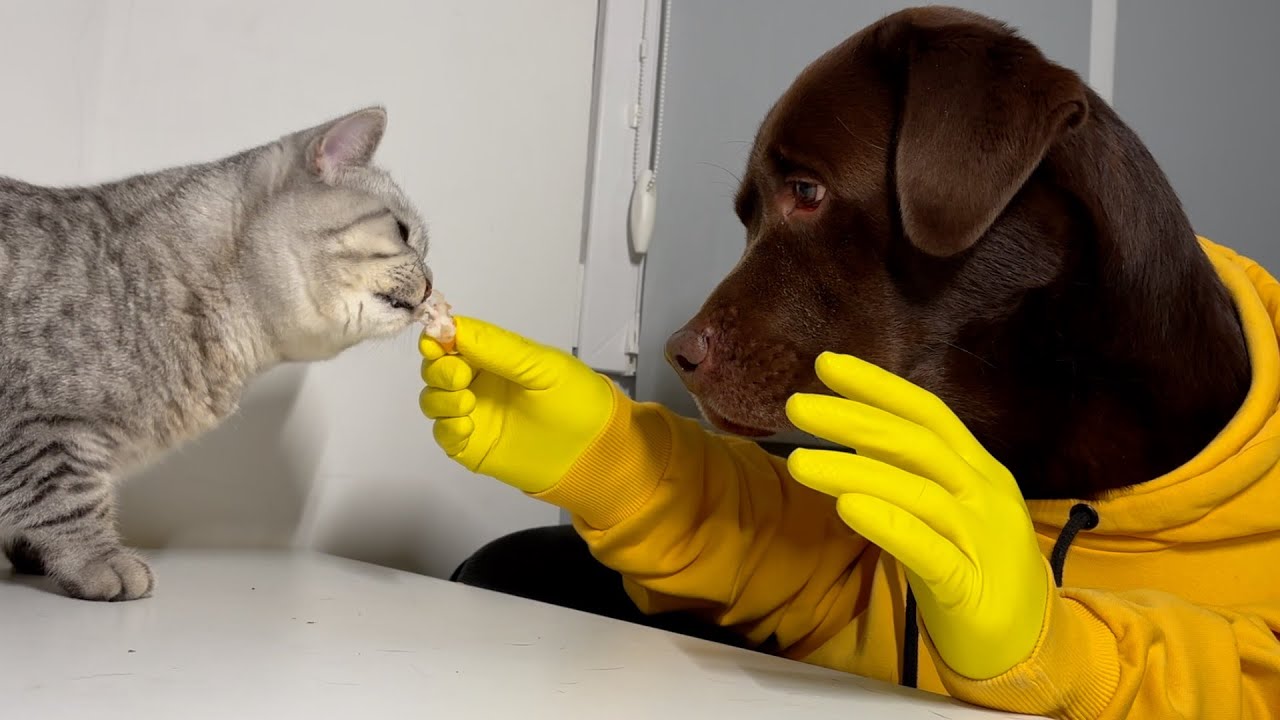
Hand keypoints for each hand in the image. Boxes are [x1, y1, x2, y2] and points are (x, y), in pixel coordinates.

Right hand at [418, 317, 615, 493]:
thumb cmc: (576, 400)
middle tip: (460, 376)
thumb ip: (497, 347)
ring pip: (433, 401)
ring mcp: (474, 415)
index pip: (452, 341)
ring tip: (468, 402)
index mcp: (494, 357)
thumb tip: (453, 325)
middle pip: (436, 370)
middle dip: (439, 370)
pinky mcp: (472, 447)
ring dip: (440, 398)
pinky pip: (443, 435)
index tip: (436, 342)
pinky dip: (447, 429)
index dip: (438, 338)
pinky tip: (466, 428)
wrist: (594, 451)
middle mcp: (478, 383)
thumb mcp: (541, 365)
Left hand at [784, 352, 1049, 679]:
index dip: (878, 385)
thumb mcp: (943, 511)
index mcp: (978, 469)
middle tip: (795, 405)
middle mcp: (985, 494)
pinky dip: (887, 525)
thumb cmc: (974, 569)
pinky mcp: (970, 586)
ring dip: (853, 473)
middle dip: (854, 418)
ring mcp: (982, 539)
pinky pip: (926, 549)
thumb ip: (907, 472)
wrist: (1029, 646)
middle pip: (917, 443)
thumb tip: (853, 433)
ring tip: (799, 463)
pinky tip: (847, 508)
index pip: (928, 413)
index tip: (825, 364)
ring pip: (916, 493)